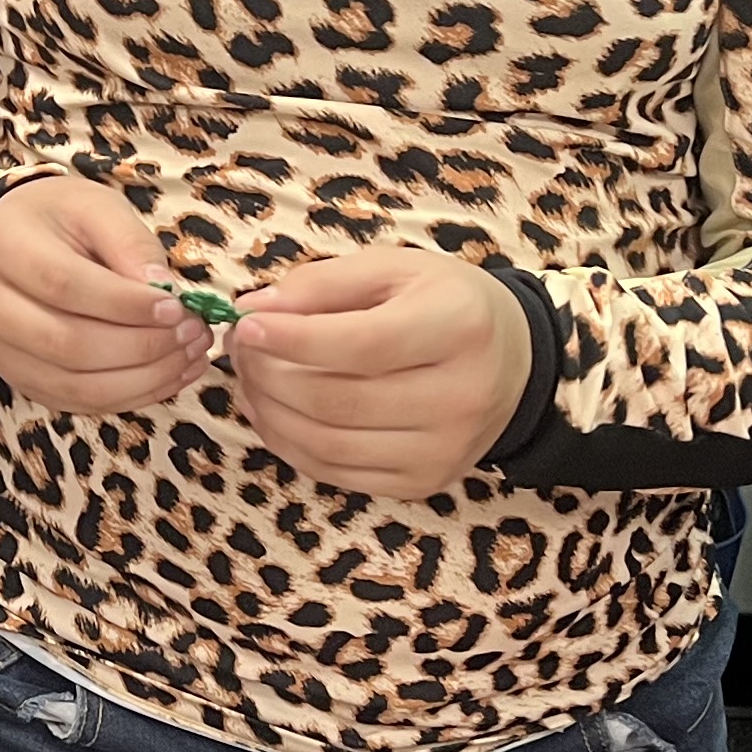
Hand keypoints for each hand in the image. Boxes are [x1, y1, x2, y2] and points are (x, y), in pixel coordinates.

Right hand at [0, 175, 208, 414]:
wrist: (9, 240)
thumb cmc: (57, 218)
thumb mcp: (94, 205)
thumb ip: (129, 242)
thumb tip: (164, 290)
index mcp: (4, 247)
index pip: (63, 285)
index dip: (124, 304)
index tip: (175, 306)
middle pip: (67, 344)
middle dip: (141, 346)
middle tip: (192, 333)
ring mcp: (2, 351)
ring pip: (75, 385)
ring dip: (143, 379)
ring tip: (190, 355)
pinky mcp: (22, 379)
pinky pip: (79, 403)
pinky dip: (131, 396)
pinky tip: (170, 375)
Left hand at [228, 245, 533, 501]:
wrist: (511, 361)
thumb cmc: (443, 304)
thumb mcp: (393, 269)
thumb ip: (322, 284)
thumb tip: (254, 309)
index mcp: (458, 327)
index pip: (360, 344)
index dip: (291, 338)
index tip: (245, 324)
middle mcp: (460, 396)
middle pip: (336, 400)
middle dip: (268, 374)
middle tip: (240, 348)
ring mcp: (444, 450)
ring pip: (327, 444)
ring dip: (269, 411)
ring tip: (249, 378)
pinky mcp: (423, 482)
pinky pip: (335, 472)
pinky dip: (288, 443)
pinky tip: (271, 412)